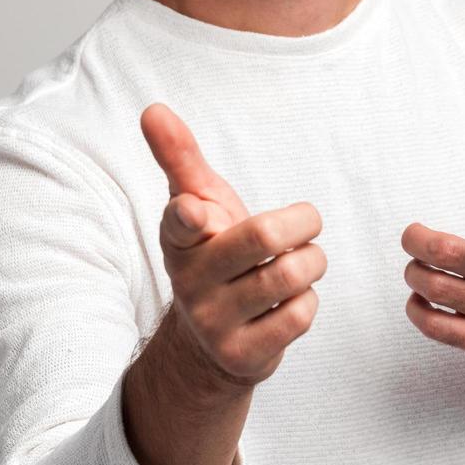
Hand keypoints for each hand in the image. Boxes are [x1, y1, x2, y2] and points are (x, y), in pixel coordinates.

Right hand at [140, 102, 325, 387]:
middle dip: (301, 222)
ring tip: (304, 260)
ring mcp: (214, 321)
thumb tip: (153, 109)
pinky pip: (299, 316)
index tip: (196, 211)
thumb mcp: (197, 202)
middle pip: (261, 238)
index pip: (179, 222)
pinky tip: (292, 300)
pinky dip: (309, 300)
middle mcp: (190, 281)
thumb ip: (180, 157)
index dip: (190, 216)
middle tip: (307, 221)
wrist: (211, 339)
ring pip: (289, 276)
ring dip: (312, 261)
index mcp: (178, 237)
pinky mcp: (242, 355)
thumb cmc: (213, 251)